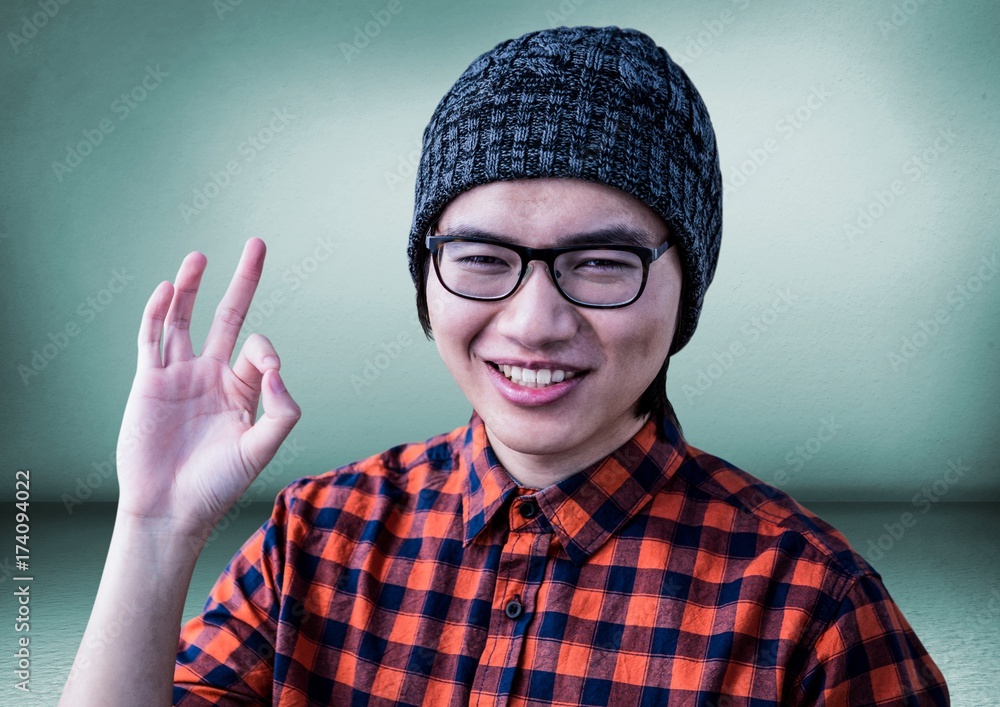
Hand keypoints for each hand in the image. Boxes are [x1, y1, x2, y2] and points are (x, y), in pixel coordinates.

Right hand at [115, 238, 301, 537]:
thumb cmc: (217, 484)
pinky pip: (151, 340)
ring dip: (191, 288)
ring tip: (200, 257)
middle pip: (229, 316)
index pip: (259, 350)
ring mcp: (178, 376)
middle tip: (257, 243)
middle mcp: (212, 376)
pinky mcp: (149, 382)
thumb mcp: (261, 448)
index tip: (269, 371)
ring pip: (183, 319)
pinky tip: (165, 289)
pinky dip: (155, 314)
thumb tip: (276, 369)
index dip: (267, 352)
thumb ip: (281, 410)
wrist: (169, 509)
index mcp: (242, 390)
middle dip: (243, 281)